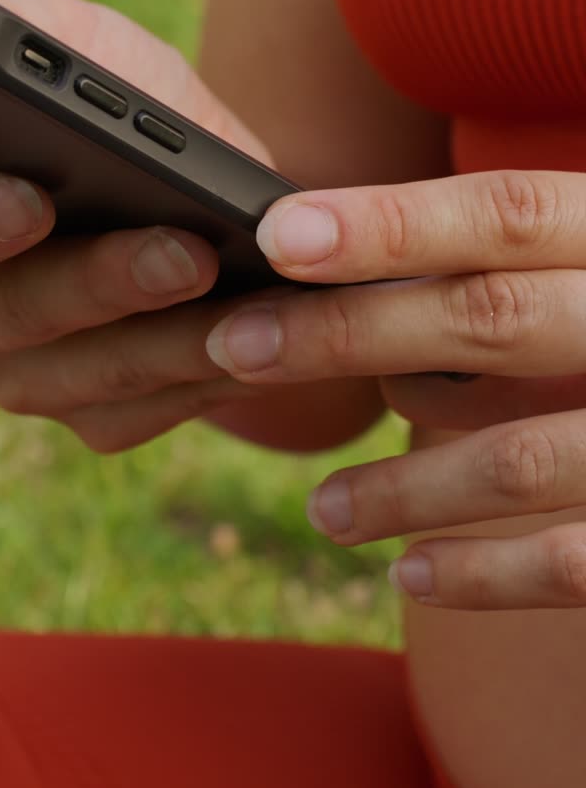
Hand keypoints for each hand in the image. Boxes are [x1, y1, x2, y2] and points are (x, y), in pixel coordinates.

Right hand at [0, 0, 274, 452]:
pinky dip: (199, 379)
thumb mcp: (89, 50)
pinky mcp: (94, 413)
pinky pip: (137, 414)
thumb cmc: (135, 109)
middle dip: (94, 283)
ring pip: (77, 378)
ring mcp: (22, 372)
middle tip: (181, 249)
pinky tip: (257, 338)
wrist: (216, 187)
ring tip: (236, 290)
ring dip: (163, 337)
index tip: (32, 195)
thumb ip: (30, 36)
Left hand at [203, 169, 585, 608]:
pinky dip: (482, 572)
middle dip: (348, 334)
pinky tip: (408, 571)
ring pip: (522, 454)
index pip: (507, 214)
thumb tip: (337, 277)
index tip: (277, 233)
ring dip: (401, 485)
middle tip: (236, 348)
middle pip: (489, 320)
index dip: (389, 220)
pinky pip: (573, 560)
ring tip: (320, 508)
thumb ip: (504, 275)